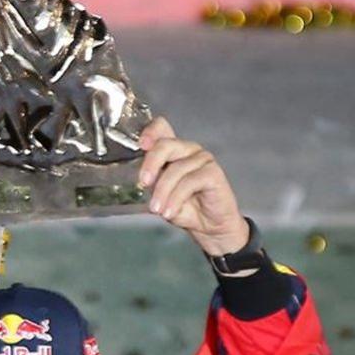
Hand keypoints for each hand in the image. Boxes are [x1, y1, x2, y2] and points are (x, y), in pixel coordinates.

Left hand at [138, 117, 247, 255]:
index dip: (150, 131)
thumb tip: (140, 179)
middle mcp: (187, 150)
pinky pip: (190, 182)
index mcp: (172, 150)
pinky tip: (170, 212)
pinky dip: (176, 198)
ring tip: (157, 209)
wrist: (208, 227)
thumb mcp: (159, 194)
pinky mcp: (213, 173)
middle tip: (143, 184)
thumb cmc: (184, 207)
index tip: (141, 144)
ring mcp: (202, 159)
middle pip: (166, 144)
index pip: (162, 127)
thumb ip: (151, 181)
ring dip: (163, 192)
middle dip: (151, 164)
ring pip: (176, 169)